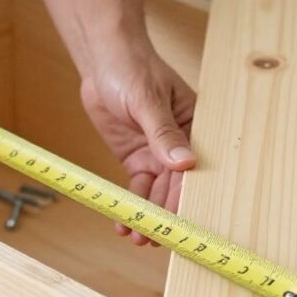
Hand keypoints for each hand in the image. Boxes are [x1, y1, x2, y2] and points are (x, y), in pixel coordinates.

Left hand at [80, 42, 196, 245]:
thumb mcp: (147, 99)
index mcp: (194, 127)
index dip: (185, 197)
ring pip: (156, 193)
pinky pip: (137, 188)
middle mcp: (179, 145)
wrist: (103, 59)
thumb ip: (163, 133)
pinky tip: (125, 223)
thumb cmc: (132, 67)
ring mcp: (157, 154)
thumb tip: (184, 162)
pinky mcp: (137, 158)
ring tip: (138, 237)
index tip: (178, 221)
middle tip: (154, 237)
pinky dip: (131, 205)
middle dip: (164, 214)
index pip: (194, 169)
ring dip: (147, 216)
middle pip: (176, 187)